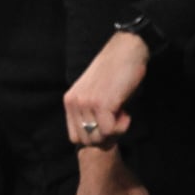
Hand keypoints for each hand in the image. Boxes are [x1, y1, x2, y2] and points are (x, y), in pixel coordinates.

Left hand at [66, 30, 148, 146]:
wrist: (124, 53)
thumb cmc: (114, 76)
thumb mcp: (94, 95)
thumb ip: (89, 114)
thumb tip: (99, 141)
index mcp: (69, 101)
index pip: (75, 138)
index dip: (94, 137)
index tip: (106, 125)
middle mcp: (74, 103)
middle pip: (87, 141)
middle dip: (106, 137)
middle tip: (116, 120)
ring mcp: (86, 103)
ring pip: (100, 138)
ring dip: (115, 131)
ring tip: (120, 113)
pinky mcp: (101, 103)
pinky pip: (111, 130)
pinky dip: (123, 126)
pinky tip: (125, 110)